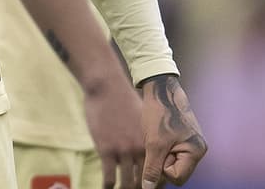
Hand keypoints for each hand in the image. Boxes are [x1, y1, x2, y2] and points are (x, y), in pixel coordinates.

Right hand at [83, 72, 144, 187]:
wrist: (107, 87)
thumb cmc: (123, 100)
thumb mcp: (142, 118)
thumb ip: (145, 135)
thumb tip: (146, 146)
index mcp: (151, 141)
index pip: (157, 170)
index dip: (154, 182)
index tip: (149, 186)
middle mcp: (140, 149)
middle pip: (144, 180)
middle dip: (140, 188)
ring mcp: (123, 151)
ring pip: (128, 183)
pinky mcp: (106, 150)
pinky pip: (109, 178)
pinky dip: (108, 187)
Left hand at [138, 74, 206, 188]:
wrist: (160, 89)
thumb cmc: (160, 113)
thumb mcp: (153, 143)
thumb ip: (152, 169)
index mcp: (196, 151)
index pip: (176, 178)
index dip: (162, 168)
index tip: (158, 149)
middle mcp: (198, 149)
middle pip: (175, 173)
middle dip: (162, 162)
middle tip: (156, 142)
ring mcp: (191, 144)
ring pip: (171, 163)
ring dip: (160, 155)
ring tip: (156, 137)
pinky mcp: (183, 139)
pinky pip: (171, 153)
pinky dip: (161, 148)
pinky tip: (157, 135)